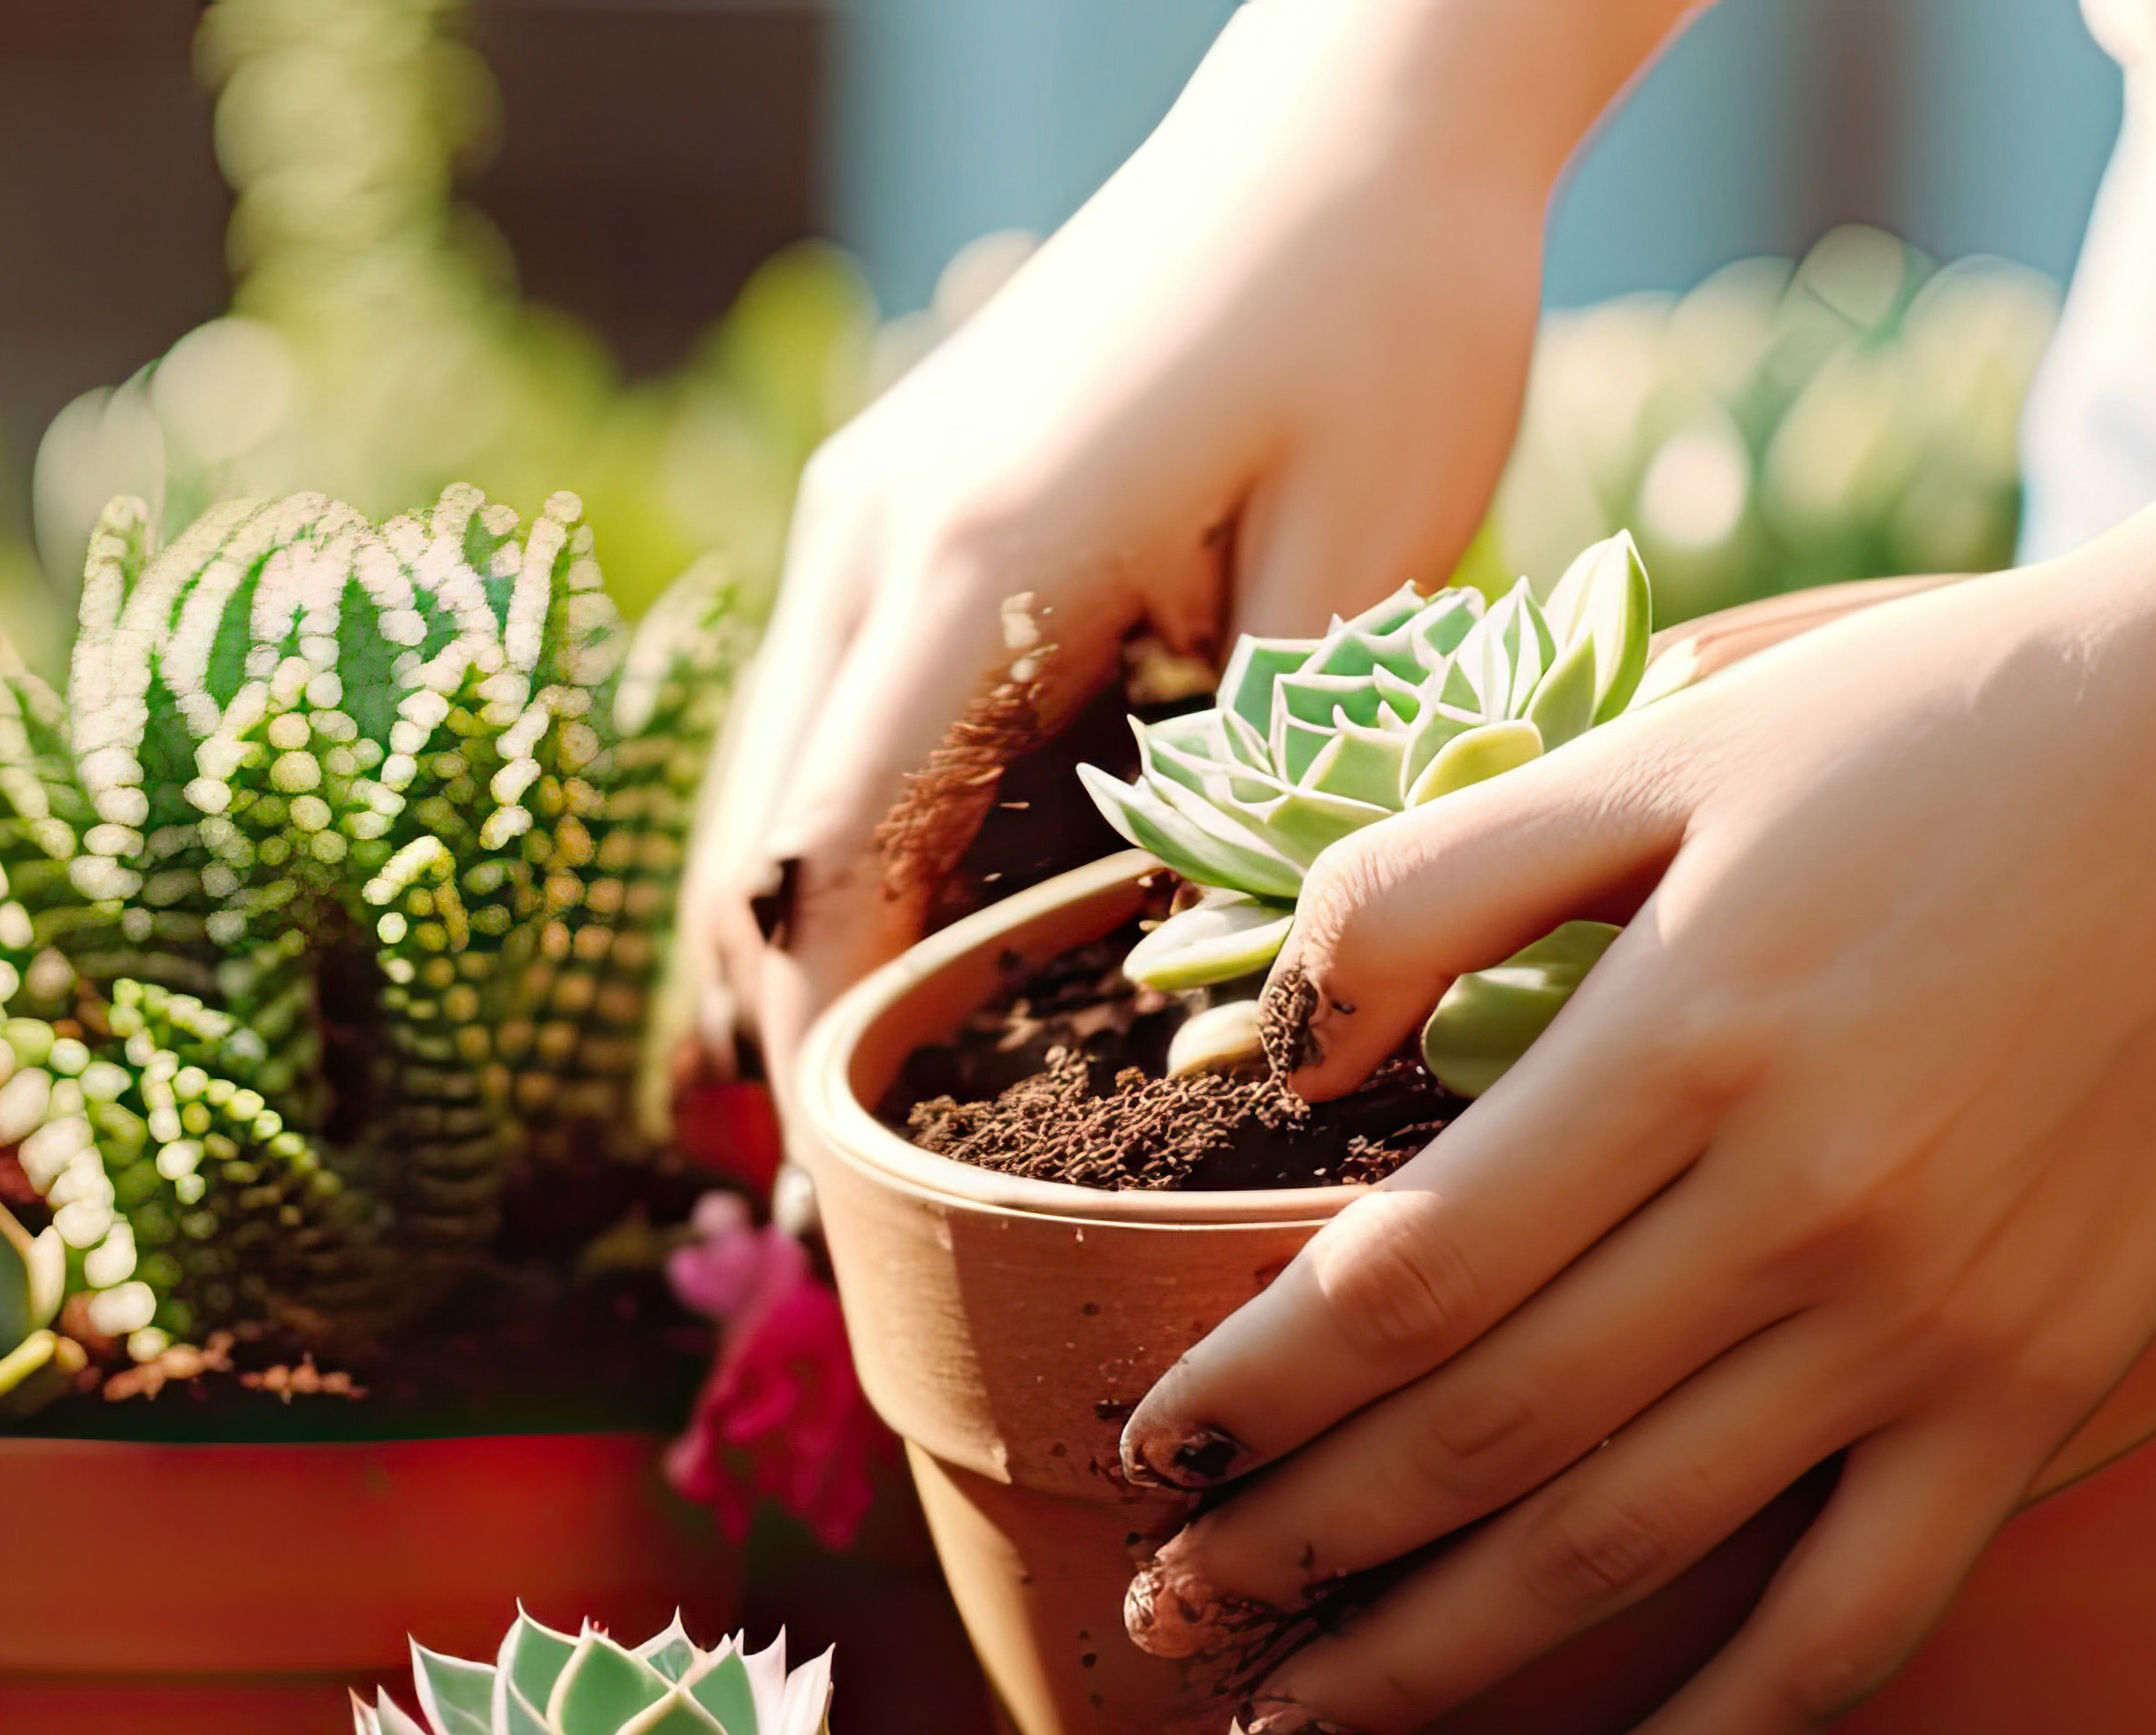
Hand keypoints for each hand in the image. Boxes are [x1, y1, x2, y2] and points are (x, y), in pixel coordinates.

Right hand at [680, 0, 1684, 1098]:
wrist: (1356, 118)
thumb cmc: (1392, 318)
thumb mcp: (1374, 561)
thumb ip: (1276, 776)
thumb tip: (1227, 989)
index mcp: (976, 561)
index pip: (831, 854)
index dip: (827, 1032)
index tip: (858, 1180)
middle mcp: (876, 535)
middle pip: (764, 833)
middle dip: (789, 1014)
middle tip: (846, 1196)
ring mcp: (869, 507)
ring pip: (774, 774)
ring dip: (804, 929)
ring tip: (862, 1106)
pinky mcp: (902, 495)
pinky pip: (826, 706)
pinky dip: (842, 832)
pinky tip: (913, 936)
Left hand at [1114, 492, 2155, 1734]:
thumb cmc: (1931, 737)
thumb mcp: (1660, 744)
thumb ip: (1431, 883)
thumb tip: (1273, 1046)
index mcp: (1684, 1040)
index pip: (1403, 1280)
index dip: (1255, 1387)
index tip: (1147, 1447)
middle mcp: (1798, 1209)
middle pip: (1481, 1440)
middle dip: (1292, 1551)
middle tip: (1158, 1621)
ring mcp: (1925, 1329)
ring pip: (1625, 1555)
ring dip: (1435, 1662)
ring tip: (1292, 1727)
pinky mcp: (2031, 1400)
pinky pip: (1846, 1629)